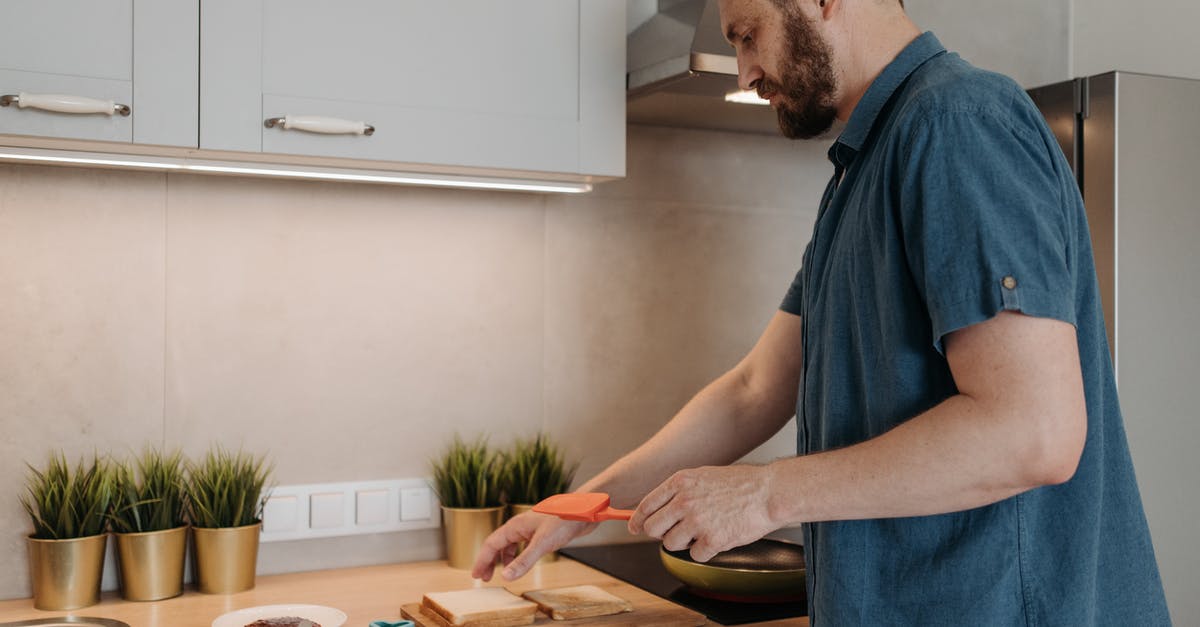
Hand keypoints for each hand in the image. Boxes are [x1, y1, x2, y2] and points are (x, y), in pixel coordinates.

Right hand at [470, 511, 596, 580]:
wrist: (585, 511)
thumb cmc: (564, 520)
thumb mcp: (542, 544)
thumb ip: (524, 561)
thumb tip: (505, 577)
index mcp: (515, 526)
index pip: (491, 544)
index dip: (482, 560)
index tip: (476, 575)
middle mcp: (520, 526)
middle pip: (497, 544)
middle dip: (489, 561)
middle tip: (483, 578)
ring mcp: (531, 529)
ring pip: (510, 545)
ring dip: (502, 560)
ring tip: (500, 574)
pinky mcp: (542, 533)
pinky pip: (522, 546)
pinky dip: (517, 556)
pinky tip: (521, 563)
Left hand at [628, 464, 778, 562]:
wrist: (769, 493)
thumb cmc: (741, 484)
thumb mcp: (703, 476)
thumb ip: (680, 491)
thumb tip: (660, 509)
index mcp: (680, 482)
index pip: (647, 505)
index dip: (637, 519)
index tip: (634, 527)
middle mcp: (684, 501)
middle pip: (652, 528)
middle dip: (659, 534)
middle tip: (672, 533)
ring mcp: (697, 521)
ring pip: (671, 544)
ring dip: (684, 542)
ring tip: (702, 531)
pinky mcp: (712, 540)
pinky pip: (694, 555)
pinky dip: (704, 551)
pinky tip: (717, 537)